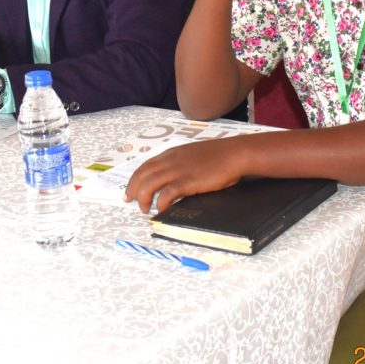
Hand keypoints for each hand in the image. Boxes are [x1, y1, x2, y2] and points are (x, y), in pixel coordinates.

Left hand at [124, 137, 248, 212]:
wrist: (235, 153)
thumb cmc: (219, 155)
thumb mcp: (193, 154)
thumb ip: (180, 163)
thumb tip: (172, 179)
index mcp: (171, 154)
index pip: (145, 166)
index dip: (134, 179)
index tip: (130, 190)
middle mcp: (170, 161)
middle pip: (142, 175)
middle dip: (133, 189)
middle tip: (130, 201)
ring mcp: (178, 170)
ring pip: (150, 184)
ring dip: (144, 199)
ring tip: (144, 209)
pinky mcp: (188, 181)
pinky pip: (167, 194)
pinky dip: (161, 203)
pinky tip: (161, 210)